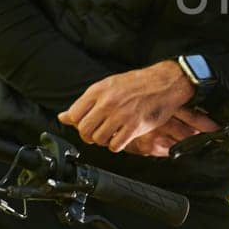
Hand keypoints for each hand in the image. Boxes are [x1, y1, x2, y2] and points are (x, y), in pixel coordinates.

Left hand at [59, 61, 217, 152]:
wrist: (165, 83)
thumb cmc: (137, 83)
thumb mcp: (108, 86)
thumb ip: (86, 102)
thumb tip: (62, 117)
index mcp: (99, 91)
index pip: (73, 115)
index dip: (77, 124)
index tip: (85, 124)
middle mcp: (108, 102)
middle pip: (84, 130)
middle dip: (89, 135)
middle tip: (98, 132)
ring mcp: (121, 115)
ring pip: (98, 139)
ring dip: (103, 141)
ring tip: (111, 134)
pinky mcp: (135, 126)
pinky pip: (115, 145)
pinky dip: (116, 145)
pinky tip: (121, 137)